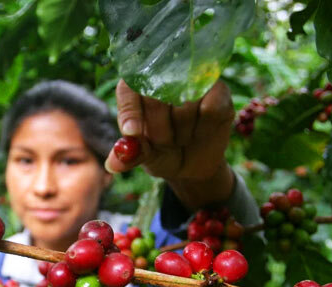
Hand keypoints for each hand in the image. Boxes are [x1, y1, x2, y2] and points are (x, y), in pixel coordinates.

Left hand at [106, 79, 235, 209]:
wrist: (191, 165)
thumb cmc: (161, 153)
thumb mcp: (144, 157)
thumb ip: (130, 156)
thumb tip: (113, 165)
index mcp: (137, 88)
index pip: (128, 89)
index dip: (130, 112)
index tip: (131, 133)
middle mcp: (164, 77)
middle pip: (157, 97)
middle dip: (158, 130)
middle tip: (164, 143)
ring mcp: (193, 81)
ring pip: (185, 103)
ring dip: (182, 132)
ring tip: (182, 138)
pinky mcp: (219, 91)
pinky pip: (210, 108)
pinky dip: (203, 127)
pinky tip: (201, 132)